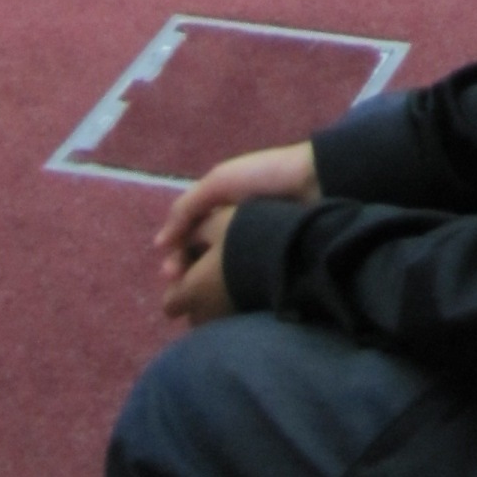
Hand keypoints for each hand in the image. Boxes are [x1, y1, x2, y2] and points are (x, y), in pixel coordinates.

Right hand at [157, 140, 315, 316]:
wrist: (317, 183)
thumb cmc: (266, 177)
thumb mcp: (220, 181)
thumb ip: (188, 207)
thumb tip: (159, 244)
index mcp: (221, 207)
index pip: (188, 238)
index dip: (176, 255)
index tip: (170, 273)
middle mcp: (233, 227)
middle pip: (200, 257)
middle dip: (186, 273)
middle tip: (180, 288)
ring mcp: (252, 245)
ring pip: (219, 269)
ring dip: (203, 283)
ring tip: (198, 298)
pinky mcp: (269, 260)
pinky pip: (242, 276)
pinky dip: (228, 287)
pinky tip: (222, 299)